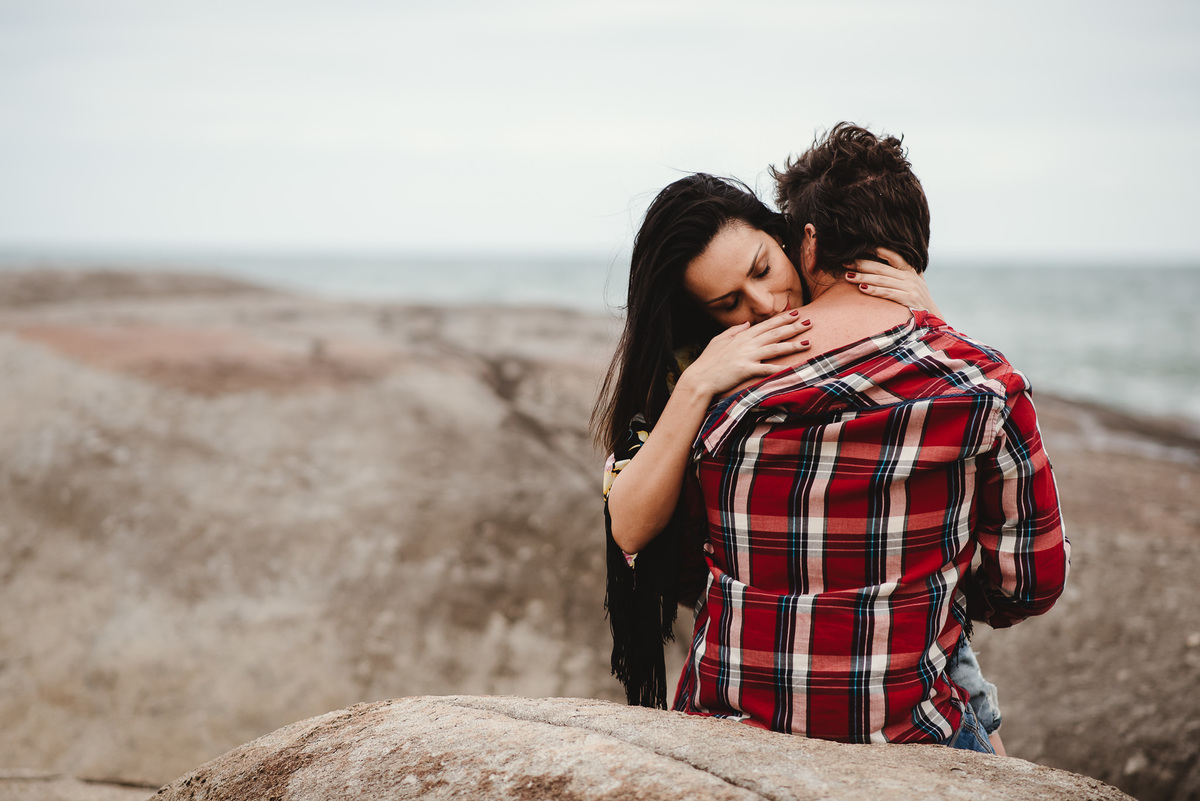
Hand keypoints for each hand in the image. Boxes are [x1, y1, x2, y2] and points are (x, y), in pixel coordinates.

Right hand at [676, 310, 812, 397]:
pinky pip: (766, 369)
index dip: (782, 319)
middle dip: (793, 327)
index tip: (796, 313)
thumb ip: (734, 330)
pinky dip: (779, 368)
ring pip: (774, 348)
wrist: (699, 378)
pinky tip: (792, 368)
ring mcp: (747, 356)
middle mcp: (747, 344)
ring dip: (792, 345)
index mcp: (742, 336)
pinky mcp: (745, 370)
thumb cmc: (708, 361)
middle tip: (809, 322)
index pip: (766, 324)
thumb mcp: (718, 340)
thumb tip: (747, 323)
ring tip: (807, 343)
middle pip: (774, 333)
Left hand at [845, 247, 944, 318]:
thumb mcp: (914, 285)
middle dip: (862, 264)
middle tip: (845, 263)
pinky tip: (862, 289)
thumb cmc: (919, 302)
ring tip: (848, 276)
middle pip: (882, 268)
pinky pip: (887, 293)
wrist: (933, 320)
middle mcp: (910, 277)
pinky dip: (874, 290)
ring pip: (882, 280)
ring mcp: (910, 288)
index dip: (877, 250)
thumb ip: (902, 275)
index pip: (893, 255)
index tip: (860, 247)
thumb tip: (883, 266)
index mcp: (911, 270)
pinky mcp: (908, 299)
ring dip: (863, 277)